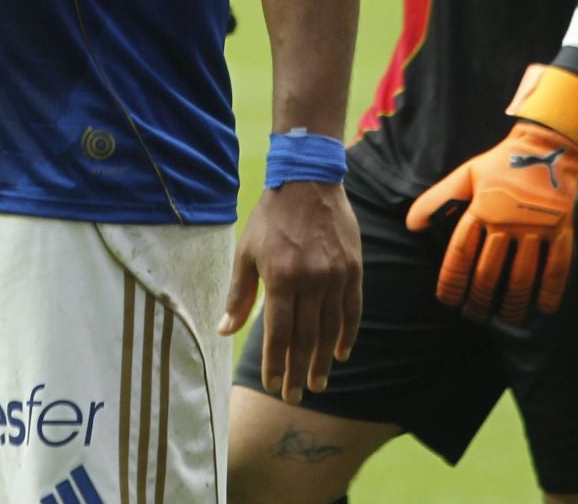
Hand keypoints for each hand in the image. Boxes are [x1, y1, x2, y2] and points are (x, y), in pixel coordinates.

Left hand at [219, 180, 361, 402]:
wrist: (308, 181)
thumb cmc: (271, 218)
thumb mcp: (247, 252)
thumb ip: (239, 294)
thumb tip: (224, 330)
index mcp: (281, 278)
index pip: (278, 333)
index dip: (276, 363)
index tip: (273, 386)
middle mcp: (311, 280)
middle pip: (305, 337)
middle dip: (298, 371)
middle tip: (295, 396)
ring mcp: (336, 276)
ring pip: (330, 329)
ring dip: (323, 360)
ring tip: (317, 383)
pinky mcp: (353, 269)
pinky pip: (352, 310)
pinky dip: (347, 334)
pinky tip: (340, 353)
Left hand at [405, 120, 577, 324]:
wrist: (547, 146)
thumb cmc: (501, 163)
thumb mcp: (466, 175)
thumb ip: (438, 200)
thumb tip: (410, 224)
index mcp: (482, 208)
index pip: (461, 253)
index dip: (452, 280)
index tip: (447, 300)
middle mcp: (508, 221)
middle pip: (489, 271)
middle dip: (479, 298)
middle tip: (473, 315)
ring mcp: (537, 227)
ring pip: (522, 275)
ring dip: (511, 302)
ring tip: (504, 319)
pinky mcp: (561, 230)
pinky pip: (557, 266)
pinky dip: (550, 290)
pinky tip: (542, 308)